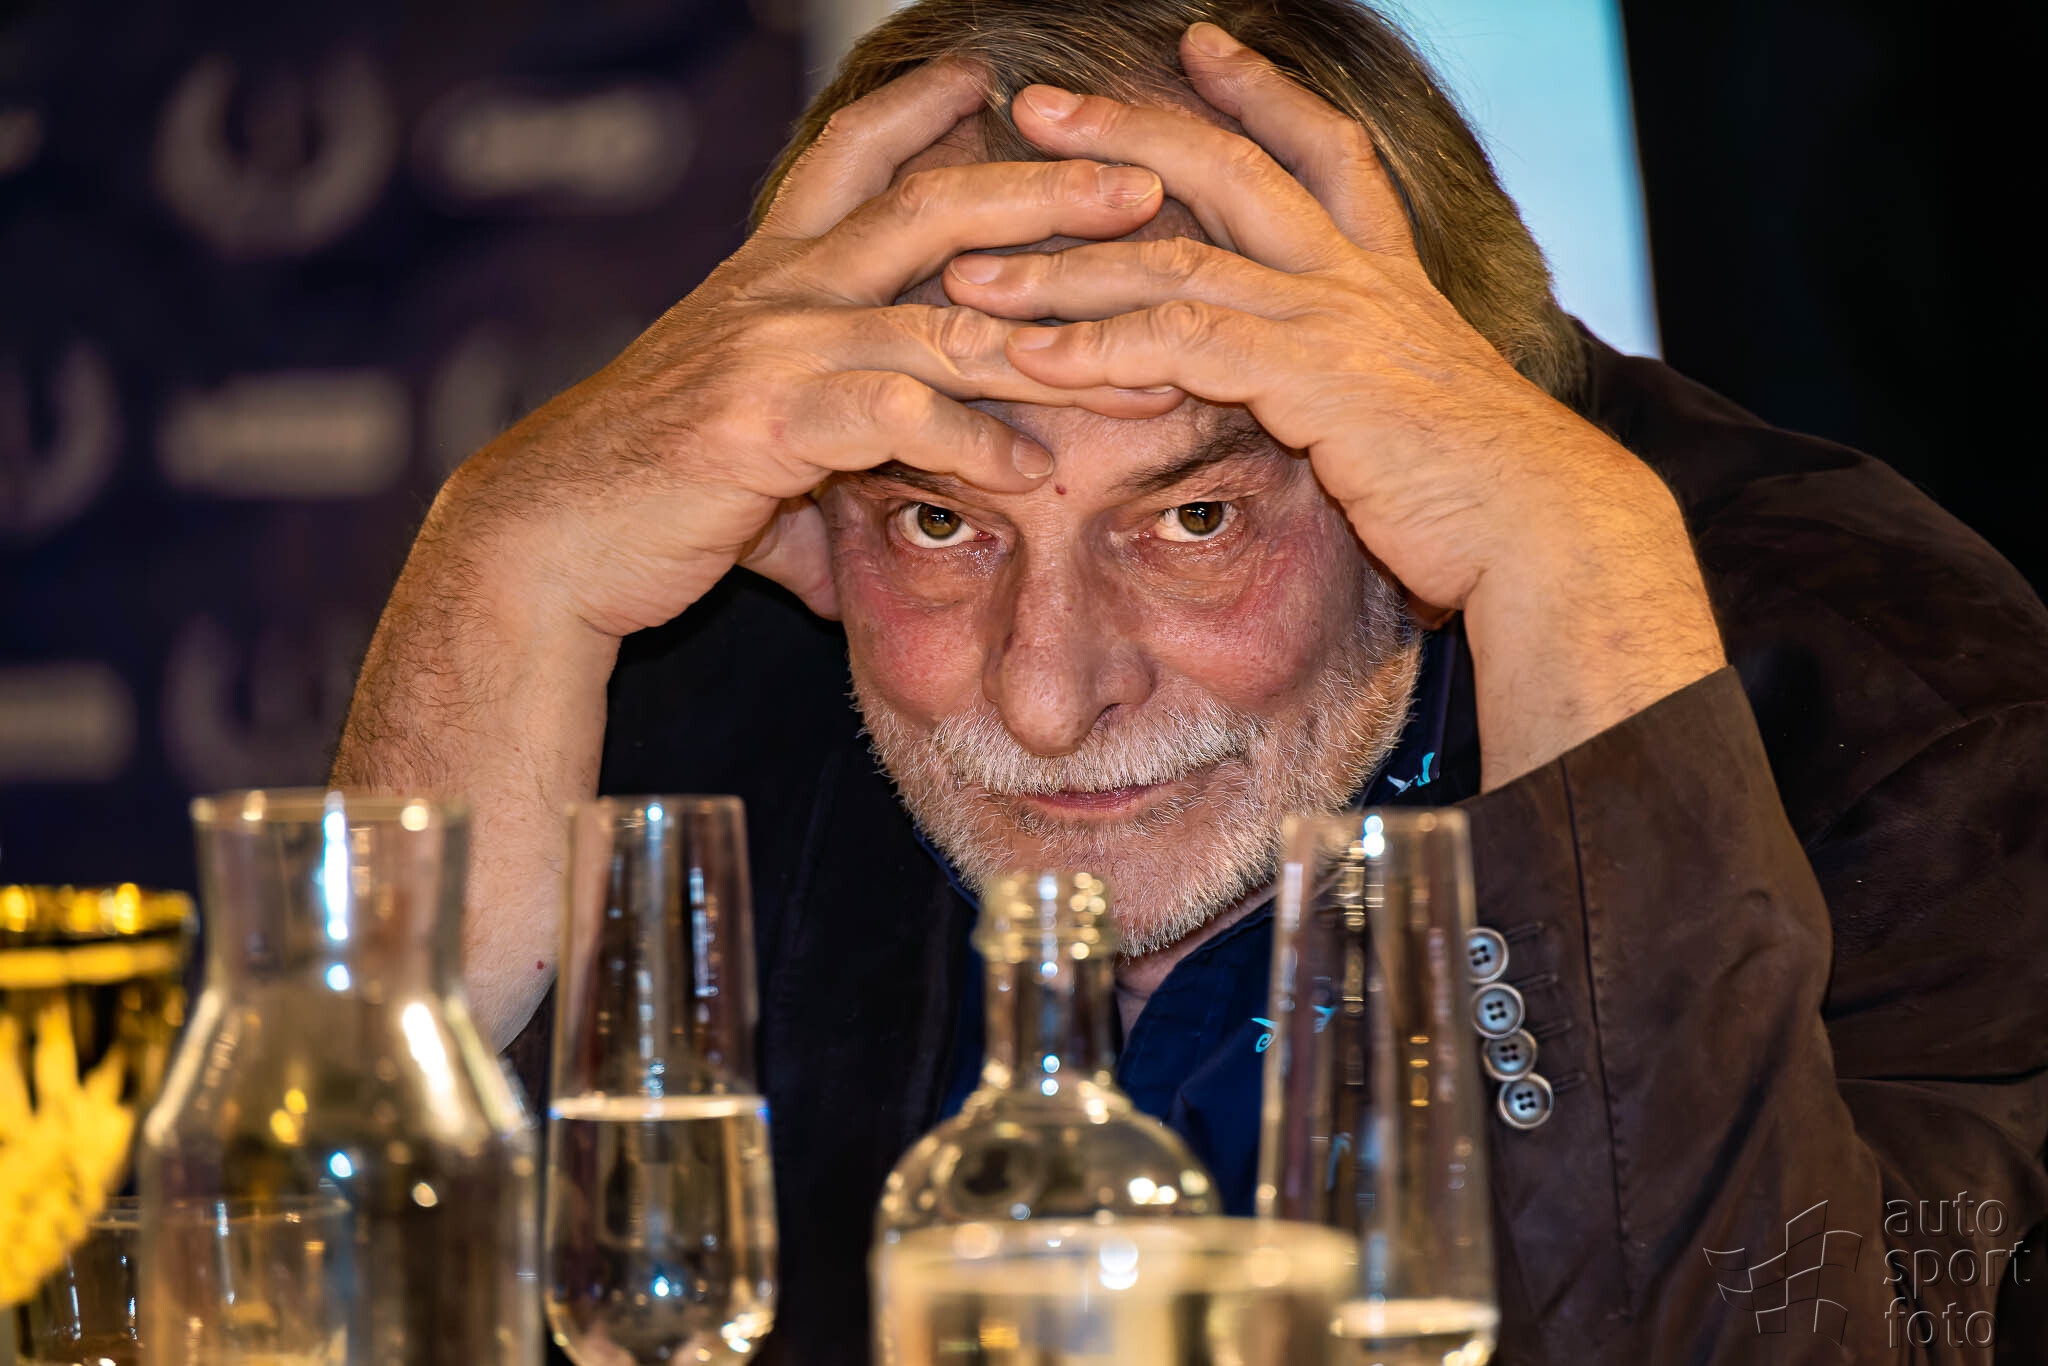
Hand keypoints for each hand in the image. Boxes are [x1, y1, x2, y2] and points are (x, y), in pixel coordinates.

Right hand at [436, 58, 1178, 634]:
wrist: (548, 536)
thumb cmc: (653, 486)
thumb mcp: (746, 422)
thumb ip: (829, 423)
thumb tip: (894, 477)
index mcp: (769, 271)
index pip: (851, 157)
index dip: (920, 109)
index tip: (990, 74)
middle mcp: (777, 288)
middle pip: (932, 209)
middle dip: (1047, 191)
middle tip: (1144, 183)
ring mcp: (773, 348)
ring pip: (943, 319)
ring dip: (1058, 342)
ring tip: (1154, 363)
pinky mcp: (768, 422)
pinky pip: (899, 416)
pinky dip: (976, 443)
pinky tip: (1032, 472)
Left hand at [941, 23, 1723, 782]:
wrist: (1543, 530)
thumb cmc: (1481, 493)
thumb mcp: (1418, 414)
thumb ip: (1360, 386)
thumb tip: (1330, 411)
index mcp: (1386, 276)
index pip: (1321, 150)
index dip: (1260, 93)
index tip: (1200, 44)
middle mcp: (1357, 278)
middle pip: (1226, 171)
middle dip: (1123, 131)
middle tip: (1034, 106)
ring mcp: (1333, 319)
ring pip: (1173, 261)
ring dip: (1064, 268)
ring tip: (973, 270)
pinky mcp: (1309, 379)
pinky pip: (1178, 345)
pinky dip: (1096, 348)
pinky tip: (1031, 357)